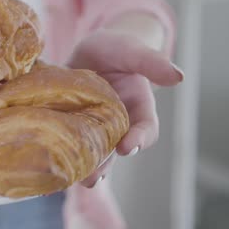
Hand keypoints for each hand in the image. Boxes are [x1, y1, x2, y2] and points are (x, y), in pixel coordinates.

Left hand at [68, 29, 183, 187]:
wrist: (92, 49)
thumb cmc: (117, 49)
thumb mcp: (132, 50)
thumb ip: (151, 62)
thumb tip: (178, 77)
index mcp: (137, 108)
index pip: (145, 129)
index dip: (139, 139)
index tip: (127, 146)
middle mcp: (116, 123)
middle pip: (114, 149)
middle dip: (105, 164)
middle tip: (94, 177)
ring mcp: (91, 126)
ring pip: (91, 152)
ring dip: (83, 167)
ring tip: (74, 179)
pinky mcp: (69, 124)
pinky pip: (66, 141)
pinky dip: (60, 152)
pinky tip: (49, 162)